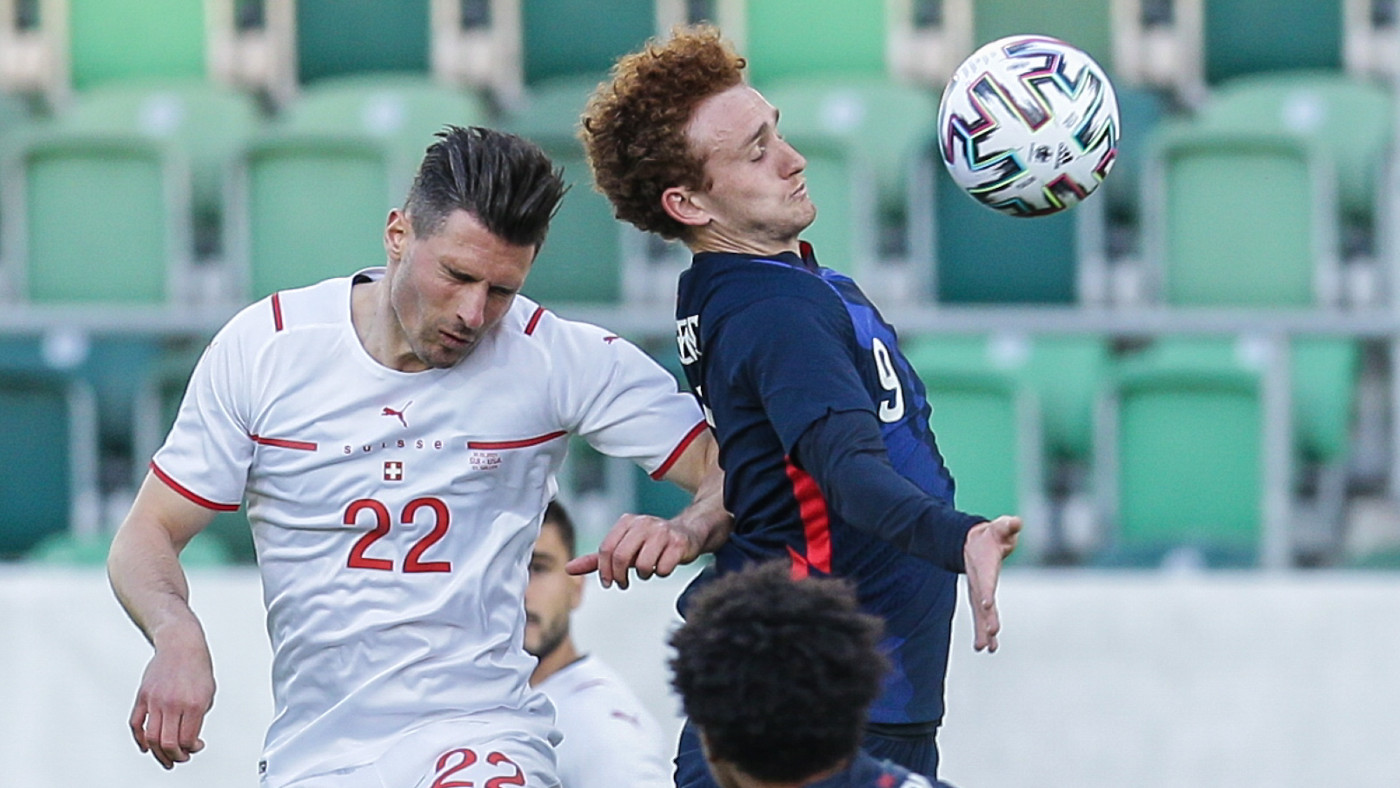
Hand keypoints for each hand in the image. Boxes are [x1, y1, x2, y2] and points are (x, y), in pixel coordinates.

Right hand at [129, 634, 214, 768]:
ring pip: (151, 738)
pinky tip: (147, 747)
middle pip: (168, 743)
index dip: (191, 749)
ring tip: (165, 758)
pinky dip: (139, 739)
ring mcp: (155, 700)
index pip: (188, 739)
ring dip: (158, 753)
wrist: (181, 644)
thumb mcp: (208, 692)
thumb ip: (199, 717)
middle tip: (180, 758)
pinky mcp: (142, 696)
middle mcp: (173, 703)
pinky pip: (136, 724)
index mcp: (194, 704)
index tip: (195, 747)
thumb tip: (189, 741)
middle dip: (175, 757)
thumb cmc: (197, 668)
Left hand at [566, 512, 704, 589]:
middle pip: (621, 556)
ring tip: (647, 570)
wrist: (688, 533)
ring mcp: (662, 532)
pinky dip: (661, 572)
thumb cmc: (651, 543)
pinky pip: (663, 568)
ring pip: (643, 564)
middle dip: (620, 576)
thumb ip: (596, 559)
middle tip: (623, 584)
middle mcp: (643, 523)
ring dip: (644, 575)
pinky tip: (663, 565)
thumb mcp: (623, 548)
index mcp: (627, 522)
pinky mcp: (679, 543)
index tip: (608, 582)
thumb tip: (568, 568)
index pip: (606, 549)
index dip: (604, 570)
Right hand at [963, 515, 1020, 652]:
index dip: (986, 591)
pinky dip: (985, 633)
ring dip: (983, 631)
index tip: (988, 604)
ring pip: (980, 615)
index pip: (985, 580)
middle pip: (981, 603)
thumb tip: (1015, 522)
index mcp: (984, 568)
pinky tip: (988, 648)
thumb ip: (1007, 526)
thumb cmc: (991, 535)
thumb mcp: (1000, 528)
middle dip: (986, 618)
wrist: (972, 544)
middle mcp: (979, 584)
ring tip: (986, 649)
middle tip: (992, 632)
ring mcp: (979, 593)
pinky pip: (983, 618)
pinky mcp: (982, 599)